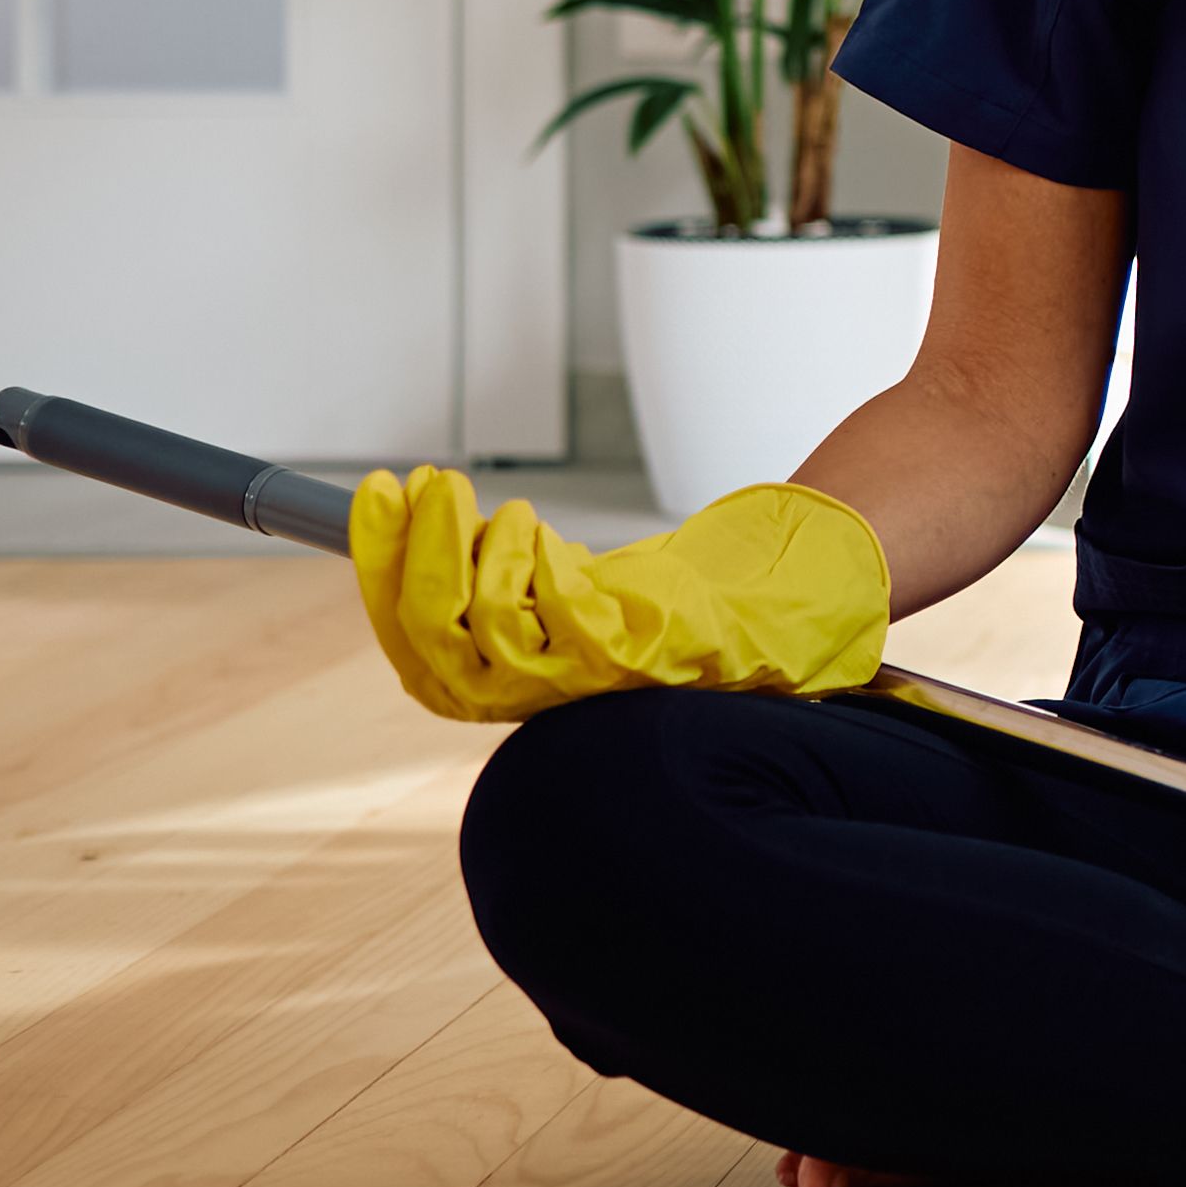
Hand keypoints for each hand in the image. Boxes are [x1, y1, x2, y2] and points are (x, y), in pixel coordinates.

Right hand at [348, 466, 891, 721]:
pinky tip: (521, 521)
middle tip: (401, 484)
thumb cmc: (713, 584)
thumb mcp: (600, 578)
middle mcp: (568, 702)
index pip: (425, 656)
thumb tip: (439, 516)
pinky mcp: (656, 657)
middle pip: (437, 656)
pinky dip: (525, 570)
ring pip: (487, 638)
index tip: (366, 500)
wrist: (819, 579)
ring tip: (468, 494)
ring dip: (457, 556)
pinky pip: (562, 624)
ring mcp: (610, 684)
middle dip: (402, 567)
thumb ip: (528, 574)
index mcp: (542, 686)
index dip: (382, 580)